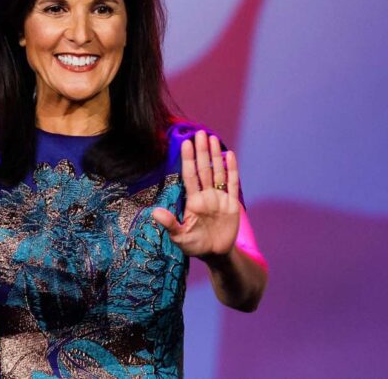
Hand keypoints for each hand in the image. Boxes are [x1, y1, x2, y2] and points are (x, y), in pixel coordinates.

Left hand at [152, 130, 241, 257]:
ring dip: (216, 156)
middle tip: (200, 133)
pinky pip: (233, 184)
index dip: (188, 160)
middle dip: (201, 151)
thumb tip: (155, 212)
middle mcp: (206, 196)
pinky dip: (232, 170)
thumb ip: (170, 224)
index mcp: (193, 201)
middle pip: (204, 169)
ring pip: (218, 172)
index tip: (186, 143)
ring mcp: (219, 198)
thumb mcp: (179, 237)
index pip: (190, 175)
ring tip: (212, 138)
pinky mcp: (232, 204)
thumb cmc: (194, 246)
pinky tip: (229, 155)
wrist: (216, 255)